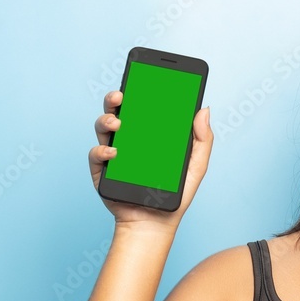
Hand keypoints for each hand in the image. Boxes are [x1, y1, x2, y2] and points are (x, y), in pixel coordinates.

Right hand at [89, 89, 213, 230]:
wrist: (156, 223)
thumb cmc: (174, 195)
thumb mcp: (195, 166)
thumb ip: (202, 139)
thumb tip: (203, 109)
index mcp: (148, 133)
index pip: (142, 105)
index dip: (141, 88)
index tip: (146, 76)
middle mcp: (127, 139)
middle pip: (117, 110)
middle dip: (116, 98)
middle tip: (123, 95)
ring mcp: (112, 154)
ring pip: (102, 127)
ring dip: (107, 120)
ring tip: (117, 123)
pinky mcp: (101, 172)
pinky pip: (96, 155)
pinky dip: (102, 151)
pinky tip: (114, 153)